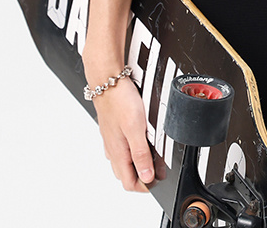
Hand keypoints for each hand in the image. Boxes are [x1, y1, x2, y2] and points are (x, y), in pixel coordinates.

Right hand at [91, 75, 166, 191]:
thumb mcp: (136, 128)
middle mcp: (113, 149)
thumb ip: (141, 154)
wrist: (108, 81)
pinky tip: (141, 141)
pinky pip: (122, 147)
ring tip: (154, 158)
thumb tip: (147, 176)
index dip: (144, 186)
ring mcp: (112, 139)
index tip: (157, 181)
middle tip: (158, 171)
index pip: (129, 182)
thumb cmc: (120, 101)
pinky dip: (133, 151)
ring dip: (138, 164)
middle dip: (142, 177)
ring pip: (124, 161)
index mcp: (118, 153)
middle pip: (126, 174)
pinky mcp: (114, 129)